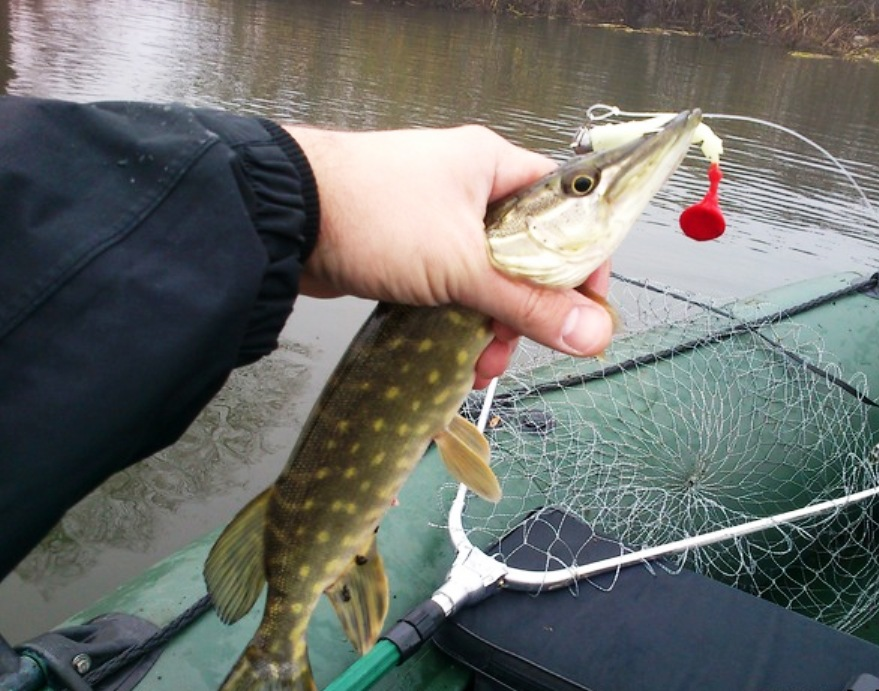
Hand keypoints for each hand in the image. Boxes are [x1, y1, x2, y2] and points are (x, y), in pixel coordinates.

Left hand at [283, 125, 613, 386]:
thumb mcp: (464, 266)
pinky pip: (450, 288)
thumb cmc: (376, 217)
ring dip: (490, 325)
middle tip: (518, 346)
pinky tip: (453, 356)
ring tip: (479, 365)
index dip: (582, 257)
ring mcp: (435, 219)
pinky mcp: (406, 250)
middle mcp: (469, 187)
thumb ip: (530, 304)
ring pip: (486, 278)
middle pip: (526, 253)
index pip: (564, 208)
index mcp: (494, 167)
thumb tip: (593, 334)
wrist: (283, 218)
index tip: (586, 307)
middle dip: (526, 309)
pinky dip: (456, 321)